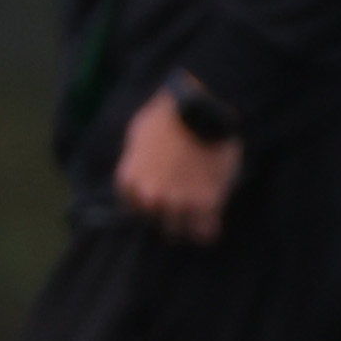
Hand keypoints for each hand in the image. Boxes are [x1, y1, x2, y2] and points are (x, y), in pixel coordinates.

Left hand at [114, 88, 241, 243]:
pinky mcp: (206, 204)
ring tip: (198, 218)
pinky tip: (212, 222)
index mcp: (129, 181)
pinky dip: (208, 229)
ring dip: (187, 225)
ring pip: (178, 232)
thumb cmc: (169, 114)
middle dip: (166, 215)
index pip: (132, 209)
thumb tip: (144, 166)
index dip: (147, 204)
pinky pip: (205, 232)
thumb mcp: (139, 132)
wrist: (201, 109)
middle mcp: (149, 198)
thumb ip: (137, 157)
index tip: (159, 199)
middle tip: (181, 205)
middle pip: (154, 223)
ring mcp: (178, 203)